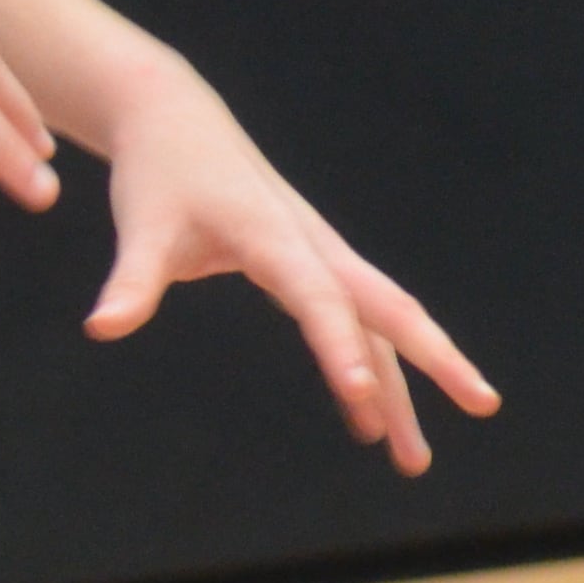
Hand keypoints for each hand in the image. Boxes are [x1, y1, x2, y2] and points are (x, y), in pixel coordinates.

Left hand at [80, 62, 499, 472]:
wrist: (175, 121)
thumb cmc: (158, 175)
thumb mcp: (139, 224)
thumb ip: (130, 280)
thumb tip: (101, 327)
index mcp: (273, 235)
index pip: (318, 299)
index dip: (339, 349)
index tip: (359, 403)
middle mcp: (312, 245)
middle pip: (389, 307)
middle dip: (436, 359)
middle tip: (482, 407)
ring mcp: (319, 255)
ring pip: (379, 323)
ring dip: (403, 386)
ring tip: (412, 461)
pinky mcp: (310, 265)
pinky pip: (353, 323)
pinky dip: (366, 368)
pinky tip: (366, 419)